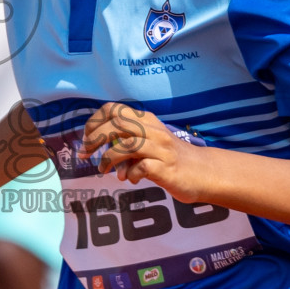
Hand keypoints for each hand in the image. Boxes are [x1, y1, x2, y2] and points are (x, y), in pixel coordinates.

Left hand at [78, 102, 212, 202]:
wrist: (203, 173)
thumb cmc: (170, 160)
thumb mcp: (147, 145)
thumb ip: (125, 146)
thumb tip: (102, 157)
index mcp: (145, 120)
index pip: (112, 109)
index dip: (94, 122)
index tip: (86, 138)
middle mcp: (153, 129)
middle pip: (116, 122)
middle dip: (95, 138)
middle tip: (86, 154)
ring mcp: (161, 148)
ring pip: (126, 144)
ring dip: (109, 159)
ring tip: (104, 170)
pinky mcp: (166, 167)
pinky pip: (141, 167)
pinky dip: (130, 174)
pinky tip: (131, 179)